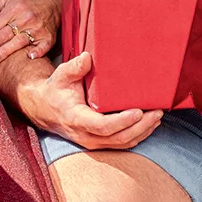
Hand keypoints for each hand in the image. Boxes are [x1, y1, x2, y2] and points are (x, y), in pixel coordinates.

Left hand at [0, 0, 55, 64]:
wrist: (50, 4)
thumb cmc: (23, 4)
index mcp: (14, 8)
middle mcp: (26, 18)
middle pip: (4, 35)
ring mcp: (38, 28)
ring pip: (19, 42)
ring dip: (5, 51)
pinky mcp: (48, 37)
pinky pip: (43, 46)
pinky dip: (37, 52)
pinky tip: (29, 57)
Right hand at [23, 50, 162, 149]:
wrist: (44, 109)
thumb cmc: (56, 90)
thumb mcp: (61, 75)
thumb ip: (74, 67)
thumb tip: (88, 58)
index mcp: (76, 119)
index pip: (102, 126)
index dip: (122, 121)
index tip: (138, 111)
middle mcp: (85, 135)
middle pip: (118, 138)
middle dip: (141, 127)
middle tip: (157, 112)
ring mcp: (92, 142)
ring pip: (122, 143)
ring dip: (143, 132)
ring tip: (158, 116)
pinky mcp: (99, 142)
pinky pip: (121, 144)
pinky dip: (138, 135)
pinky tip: (149, 124)